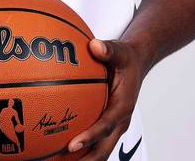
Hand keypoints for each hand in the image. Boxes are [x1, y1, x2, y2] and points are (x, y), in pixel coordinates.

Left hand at [62, 38, 145, 159]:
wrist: (137, 64)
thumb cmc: (126, 59)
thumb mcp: (120, 51)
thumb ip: (108, 49)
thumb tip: (95, 45)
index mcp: (123, 106)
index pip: (106, 126)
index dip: (89, 137)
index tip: (71, 146)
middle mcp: (119, 121)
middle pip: (103, 149)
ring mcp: (114, 126)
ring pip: (99, 151)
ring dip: (82, 160)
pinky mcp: (108, 126)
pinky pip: (94, 142)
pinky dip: (79, 150)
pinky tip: (57, 152)